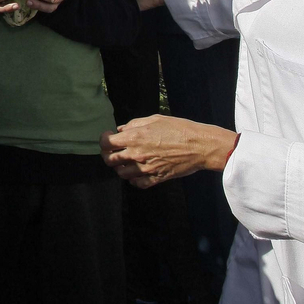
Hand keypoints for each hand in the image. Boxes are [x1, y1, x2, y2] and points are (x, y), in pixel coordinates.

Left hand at [99, 115, 235, 188]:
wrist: (200, 145)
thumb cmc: (179, 128)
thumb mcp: (155, 119)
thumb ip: (134, 124)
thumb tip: (121, 129)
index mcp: (135, 137)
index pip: (107, 143)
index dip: (103, 140)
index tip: (108, 137)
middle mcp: (137, 154)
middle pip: (110, 160)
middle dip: (107, 155)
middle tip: (112, 151)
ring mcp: (146, 168)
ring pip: (122, 174)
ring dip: (120, 168)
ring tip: (125, 162)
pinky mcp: (157, 178)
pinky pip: (138, 184)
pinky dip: (134, 180)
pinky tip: (137, 173)